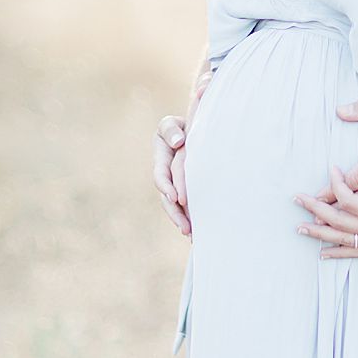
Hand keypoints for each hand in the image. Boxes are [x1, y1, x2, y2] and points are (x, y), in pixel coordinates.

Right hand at [154, 114, 189, 233]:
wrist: (193, 127)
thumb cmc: (182, 124)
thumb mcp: (172, 123)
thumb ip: (171, 129)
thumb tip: (178, 142)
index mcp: (162, 155)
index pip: (161, 174)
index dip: (166, 186)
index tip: (175, 198)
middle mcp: (166, 171)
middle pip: (167, 196)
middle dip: (175, 213)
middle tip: (185, 228)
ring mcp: (174, 181)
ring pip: (174, 205)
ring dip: (181, 220)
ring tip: (191, 235)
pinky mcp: (184, 188)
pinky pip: (184, 206)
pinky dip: (188, 218)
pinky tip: (197, 232)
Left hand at [294, 154, 357, 258]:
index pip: (348, 199)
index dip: (335, 184)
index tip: (331, 168)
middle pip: (339, 222)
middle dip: (315, 210)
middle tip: (296, 199)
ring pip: (345, 240)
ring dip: (321, 234)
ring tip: (300, 229)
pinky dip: (340, 252)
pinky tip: (325, 253)